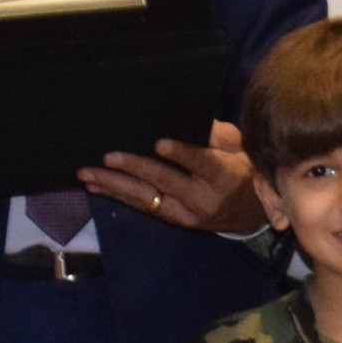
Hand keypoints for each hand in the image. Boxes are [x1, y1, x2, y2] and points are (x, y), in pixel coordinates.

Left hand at [84, 121, 265, 235]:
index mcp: (223, 177)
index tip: (159, 143)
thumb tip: (191, 121)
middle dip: (133, 169)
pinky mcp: (175, 221)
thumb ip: (219, 134)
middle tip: (107, 157)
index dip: (181, 154)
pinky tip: (96, 187)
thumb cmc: (245, 169)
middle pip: (165, 182)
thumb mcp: (241, 147)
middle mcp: (202, 199)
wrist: (254, 212)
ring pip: (146, 199)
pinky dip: (118, 196)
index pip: (201, 163)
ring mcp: (186, 214)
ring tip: (87, 175)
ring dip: (114, 186)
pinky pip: (143, 207)